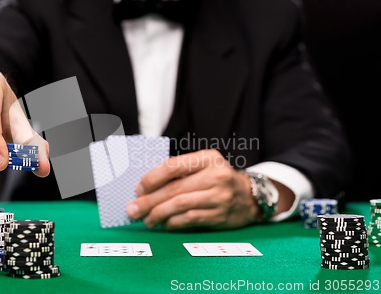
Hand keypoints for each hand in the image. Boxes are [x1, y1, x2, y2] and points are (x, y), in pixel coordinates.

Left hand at [126, 150, 259, 230]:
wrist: (249, 196)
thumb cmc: (217, 179)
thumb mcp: (203, 166)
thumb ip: (179, 172)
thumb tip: (145, 187)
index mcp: (208, 158)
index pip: (174, 166)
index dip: (152, 178)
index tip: (138, 189)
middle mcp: (216, 176)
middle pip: (175, 189)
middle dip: (149, 201)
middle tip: (132, 209)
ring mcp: (220, 196)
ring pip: (180, 206)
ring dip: (158, 214)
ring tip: (146, 219)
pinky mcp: (220, 215)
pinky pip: (190, 219)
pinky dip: (173, 223)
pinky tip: (164, 224)